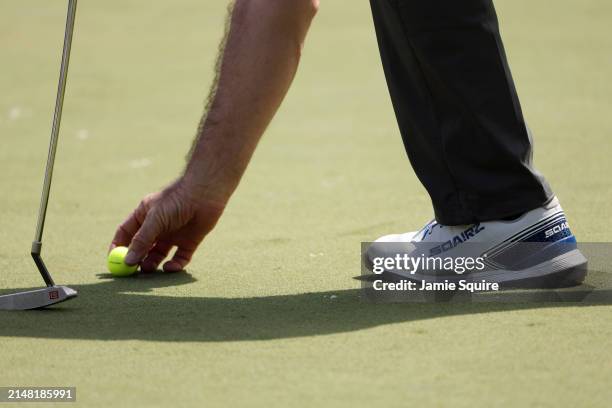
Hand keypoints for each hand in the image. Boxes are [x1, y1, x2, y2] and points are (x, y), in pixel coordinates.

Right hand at [110, 178, 224, 271]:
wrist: (206, 194)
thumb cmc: (177, 200)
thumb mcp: (155, 219)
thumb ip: (141, 240)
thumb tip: (127, 261)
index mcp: (145, 215)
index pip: (126, 233)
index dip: (118, 247)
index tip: (113, 262)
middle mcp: (158, 226)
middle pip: (141, 247)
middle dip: (135, 260)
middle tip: (130, 273)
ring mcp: (173, 235)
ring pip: (158, 255)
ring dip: (152, 264)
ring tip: (148, 268)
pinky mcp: (189, 242)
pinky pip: (179, 258)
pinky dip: (174, 265)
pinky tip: (170, 267)